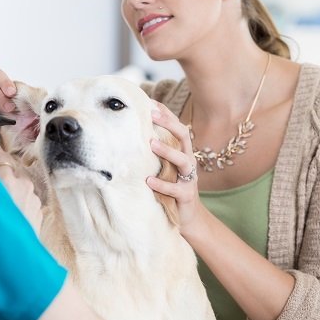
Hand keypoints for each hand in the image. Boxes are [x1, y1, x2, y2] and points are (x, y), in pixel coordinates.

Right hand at [0, 143, 42, 233]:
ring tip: (1, 207)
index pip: (2, 159)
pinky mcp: (39, 214)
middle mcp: (25, 188)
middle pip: (13, 176)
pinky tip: (11, 216)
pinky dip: (20, 206)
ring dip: (13, 194)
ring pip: (22, 190)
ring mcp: (34, 201)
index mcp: (8, 182)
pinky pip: (28, 204)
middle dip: (4, 178)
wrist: (13, 254)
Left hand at [146, 101, 205, 236]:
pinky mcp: (186, 195)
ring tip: (151, 144)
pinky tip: (148, 181)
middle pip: (183, 136)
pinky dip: (162, 184)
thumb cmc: (171, 187)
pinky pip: (175, 188)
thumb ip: (154, 152)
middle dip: (169, 123)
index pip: (177, 126)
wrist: (188, 217)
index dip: (166, 113)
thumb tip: (130, 133)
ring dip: (167, 150)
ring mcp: (189, 178)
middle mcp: (188, 160)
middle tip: (152, 115)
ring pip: (183, 159)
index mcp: (183, 151)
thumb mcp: (164, 167)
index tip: (150, 102)